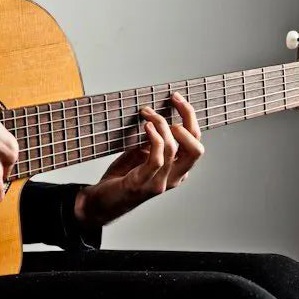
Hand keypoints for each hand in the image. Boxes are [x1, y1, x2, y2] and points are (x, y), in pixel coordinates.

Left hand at [75, 91, 204, 227]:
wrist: (103, 201)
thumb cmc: (123, 175)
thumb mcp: (143, 153)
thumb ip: (155, 140)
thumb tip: (157, 113)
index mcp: (179, 169)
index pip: (196, 141)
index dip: (190, 116)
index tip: (176, 98)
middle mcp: (175, 177)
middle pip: (195, 146)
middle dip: (188, 117)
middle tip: (173, 100)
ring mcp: (161, 182)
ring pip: (173, 148)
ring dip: (160, 123)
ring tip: (147, 112)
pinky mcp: (144, 184)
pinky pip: (157, 158)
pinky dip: (153, 138)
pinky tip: (145, 126)